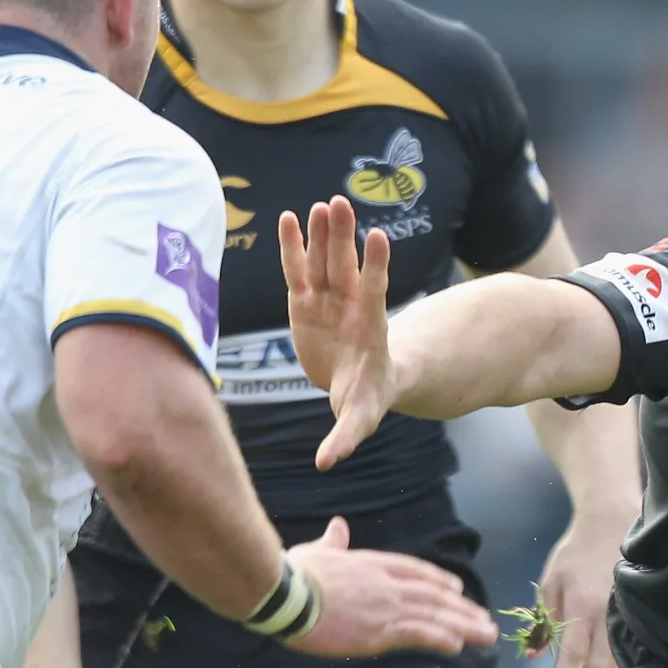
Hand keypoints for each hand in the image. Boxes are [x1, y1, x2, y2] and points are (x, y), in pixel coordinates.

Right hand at [281, 196, 393, 470]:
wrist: (358, 386)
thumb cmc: (365, 401)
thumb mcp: (359, 420)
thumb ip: (345, 435)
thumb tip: (327, 464)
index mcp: (367, 330)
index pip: (373, 293)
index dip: (375, 268)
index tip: (378, 237)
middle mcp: (347, 309)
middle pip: (345, 268)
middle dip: (343, 239)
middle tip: (341, 204)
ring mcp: (327, 302)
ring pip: (324, 261)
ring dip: (323, 233)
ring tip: (323, 203)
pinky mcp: (305, 302)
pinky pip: (298, 269)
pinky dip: (294, 245)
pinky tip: (289, 217)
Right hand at [285, 516, 497, 658]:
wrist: (285, 594)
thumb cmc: (294, 573)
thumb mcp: (318, 551)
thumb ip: (334, 541)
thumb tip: (338, 526)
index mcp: (374, 564)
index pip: (417, 571)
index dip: (440, 582)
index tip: (458, 589)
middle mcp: (388, 584)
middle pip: (435, 595)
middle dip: (463, 609)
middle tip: (486, 620)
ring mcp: (387, 607)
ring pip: (436, 615)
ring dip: (465, 625)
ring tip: (487, 635)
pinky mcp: (380, 632)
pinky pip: (419, 634)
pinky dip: (441, 638)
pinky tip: (459, 645)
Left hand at [532, 512, 626, 667]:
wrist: (613, 523)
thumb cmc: (576, 553)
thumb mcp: (549, 581)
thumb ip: (543, 619)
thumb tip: (534, 655)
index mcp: (581, 605)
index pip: (573, 653)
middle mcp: (607, 615)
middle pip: (598, 667)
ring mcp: (626, 616)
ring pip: (618, 665)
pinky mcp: (638, 617)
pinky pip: (631, 655)